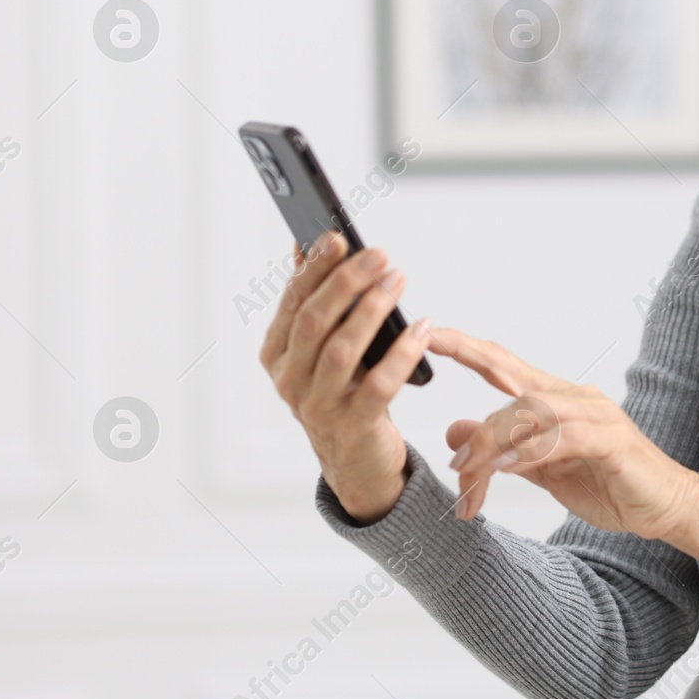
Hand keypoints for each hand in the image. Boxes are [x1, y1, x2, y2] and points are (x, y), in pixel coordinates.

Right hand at [259, 231, 433, 523]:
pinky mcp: (353, 426)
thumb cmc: (343, 391)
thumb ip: (315, 302)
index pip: (293, 303)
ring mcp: (318, 406)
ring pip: (341, 351)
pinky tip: (422, 329)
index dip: (314, 269)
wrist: (357, 460)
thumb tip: (308, 246)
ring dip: (372, 310)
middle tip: (379, 255)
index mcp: (277, 355)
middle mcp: (289, 380)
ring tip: (397, 280)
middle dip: (346, 283)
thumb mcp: (323, 348)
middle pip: (314, 322)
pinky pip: (378, 385)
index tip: (337, 237)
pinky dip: (401, 354)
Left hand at [429, 328, 698, 538]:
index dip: (467, 349)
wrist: (666, 505)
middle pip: (513, 393)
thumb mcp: (542, 468)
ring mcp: (595, 416)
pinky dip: (532, 453)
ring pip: (531, 415)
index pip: (504, 366)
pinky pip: (563, 438)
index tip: (429, 335)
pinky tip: (510, 470)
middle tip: (455, 463)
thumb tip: (455, 432)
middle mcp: (575, 398)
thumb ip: (502, 449)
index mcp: (556, 400)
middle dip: (478, 426)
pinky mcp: (611, 441)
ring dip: (497, 448)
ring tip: (479, 480)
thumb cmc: (609, 483)